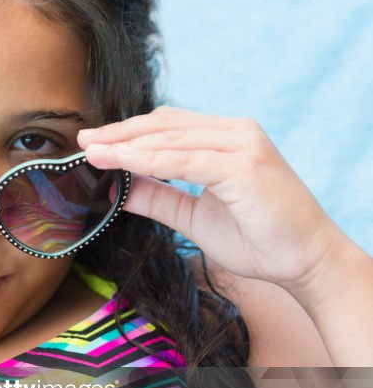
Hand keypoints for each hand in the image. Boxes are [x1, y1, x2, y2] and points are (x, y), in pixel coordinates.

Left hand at [78, 106, 341, 292]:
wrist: (305, 263)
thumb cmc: (259, 240)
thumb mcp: (194, 217)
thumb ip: (159, 198)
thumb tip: (117, 189)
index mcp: (226, 138)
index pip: (167, 126)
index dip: (128, 133)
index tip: (92, 144)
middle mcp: (236, 132)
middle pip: (164, 124)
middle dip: (120, 134)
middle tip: (83, 142)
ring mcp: (242, 145)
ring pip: (171, 138)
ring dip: (127, 145)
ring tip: (93, 152)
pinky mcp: (243, 165)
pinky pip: (184, 160)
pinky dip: (149, 161)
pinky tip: (121, 163)